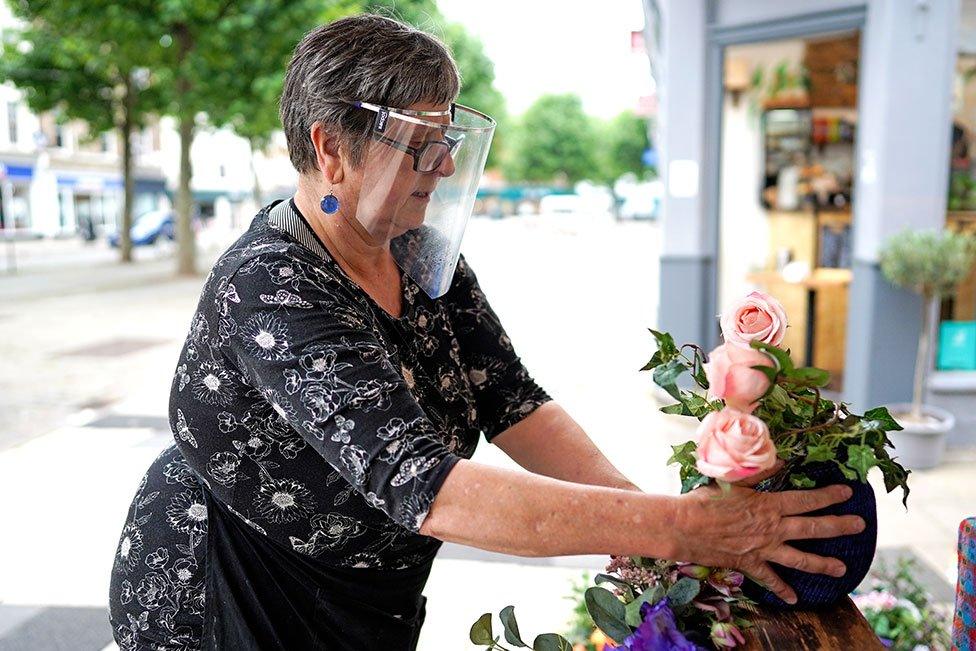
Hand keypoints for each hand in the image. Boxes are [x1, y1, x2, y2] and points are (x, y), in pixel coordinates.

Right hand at [668, 482, 864, 604]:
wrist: (685, 527)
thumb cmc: (706, 500)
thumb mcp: (733, 481)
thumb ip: (759, 472)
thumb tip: (781, 460)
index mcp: (770, 505)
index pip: (807, 500)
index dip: (829, 495)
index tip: (848, 491)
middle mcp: (773, 528)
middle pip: (813, 528)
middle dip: (839, 526)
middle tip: (860, 526)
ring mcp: (763, 549)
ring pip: (800, 559)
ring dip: (822, 564)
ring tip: (842, 568)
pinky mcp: (750, 563)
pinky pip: (770, 579)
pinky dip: (782, 589)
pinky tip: (794, 598)